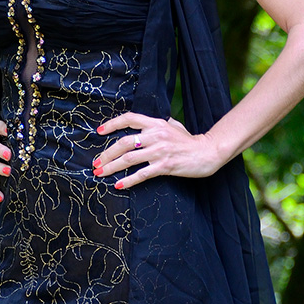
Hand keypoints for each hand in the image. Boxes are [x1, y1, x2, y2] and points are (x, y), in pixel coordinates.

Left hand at [92, 112, 219, 189]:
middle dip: (106, 154)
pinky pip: (142, 174)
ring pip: (129, 159)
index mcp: (156, 123)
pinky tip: (118, 185)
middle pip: (123, 142)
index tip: (99, 132)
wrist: (207, 152)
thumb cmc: (189, 141)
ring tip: (100, 174)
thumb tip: (143, 125)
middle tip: (96, 163)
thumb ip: (158, 124)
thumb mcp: (173, 126)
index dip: (112, 124)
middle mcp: (156, 135)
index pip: (129, 119)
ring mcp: (160, 151)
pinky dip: (128, 180)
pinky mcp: (164, 166)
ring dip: (111, 167)